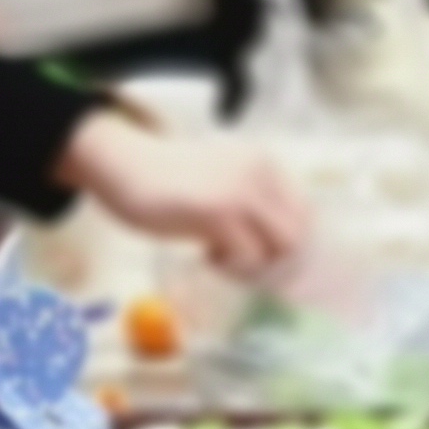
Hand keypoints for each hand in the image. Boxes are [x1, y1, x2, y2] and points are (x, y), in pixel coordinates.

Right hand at [62, 113, 307, 276]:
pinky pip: (247, 257)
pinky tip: (204, 254)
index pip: (304, 212)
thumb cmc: (169, 177)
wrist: (124, 166)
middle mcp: (260, 174)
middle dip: (273, 258)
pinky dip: (229, 266)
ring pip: (276, 249)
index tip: (263, 254)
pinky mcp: (219, 214)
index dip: (288, 242)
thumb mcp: (222, 176)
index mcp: (264, 163)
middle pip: (295, 235)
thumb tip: (279, 242)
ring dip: (251, 264)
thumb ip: (252, 198)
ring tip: (219, 256)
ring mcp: (241, 193)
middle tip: (242, 262)